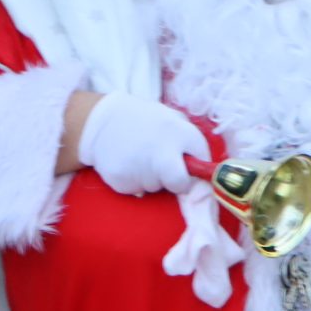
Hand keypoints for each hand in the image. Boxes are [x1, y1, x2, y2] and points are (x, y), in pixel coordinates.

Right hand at [77, 91, 210, 195]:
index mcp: (178, 132)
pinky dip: (132, 181)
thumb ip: (190, 146)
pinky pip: (135, 190)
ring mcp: (139, 167)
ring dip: (151, 178)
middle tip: (161, 166)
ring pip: (155, 187)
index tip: (189, 171)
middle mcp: (160, 151)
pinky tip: (126, 162)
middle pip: (178, 184)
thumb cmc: (145, 122)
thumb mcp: (172, 121)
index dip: (196, 172)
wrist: (102, 120)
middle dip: (174, 181)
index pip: (201, 167)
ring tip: (138, 156)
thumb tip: (208, 177)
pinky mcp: (120, 179)